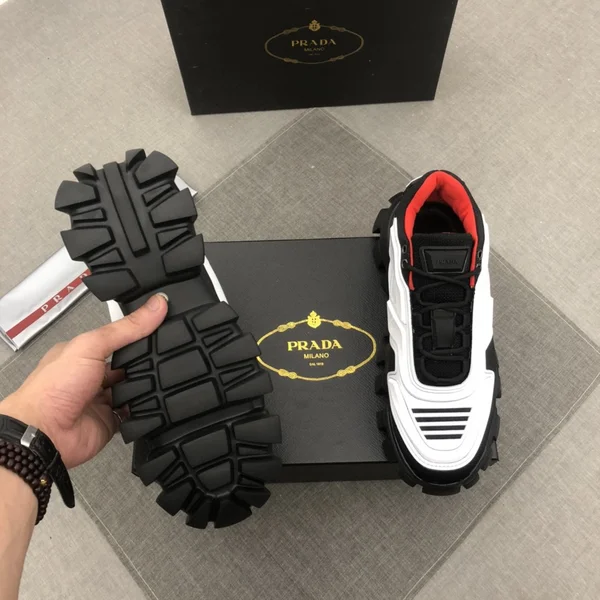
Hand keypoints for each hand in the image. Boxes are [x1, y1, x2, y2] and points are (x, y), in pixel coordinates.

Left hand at [0, 294, 167, 468]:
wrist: (44, 434)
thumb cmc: (54, 388)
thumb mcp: (92, 346)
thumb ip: (127, 328)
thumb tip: (158, 304)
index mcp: (81, 354)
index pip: (115, 339)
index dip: (136, 334)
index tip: (161, 326)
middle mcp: (90, 377)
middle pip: (126, 365)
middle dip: (143, 362)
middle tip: (168, 353)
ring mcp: (101, 400)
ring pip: (132, 389)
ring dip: (144, 385)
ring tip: (165, 375)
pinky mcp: (110, 422)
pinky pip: (134, 413)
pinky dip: (144, 408)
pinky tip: (157, 400)